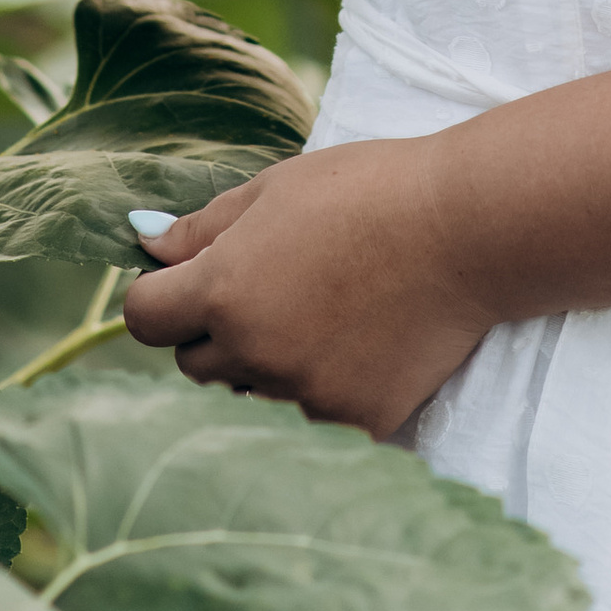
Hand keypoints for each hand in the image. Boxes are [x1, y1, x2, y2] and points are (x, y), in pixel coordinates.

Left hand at [121, 139, 492, 437]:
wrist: (466, 230)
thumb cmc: (368, 190)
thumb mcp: (276, 188)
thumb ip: (203, 228)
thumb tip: (145, 247)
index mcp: (224, 291)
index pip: (145, 318)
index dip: (160, 295)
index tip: (185, 280)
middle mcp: (254, 354)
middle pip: (195, 362)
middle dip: (214, 329)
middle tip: (269, 284)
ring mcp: (304, 396)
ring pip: (254, 389)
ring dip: (268, 357)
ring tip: (326, 305)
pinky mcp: (354, 422)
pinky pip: (312, 412)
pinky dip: (325, 381)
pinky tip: (363, 337)